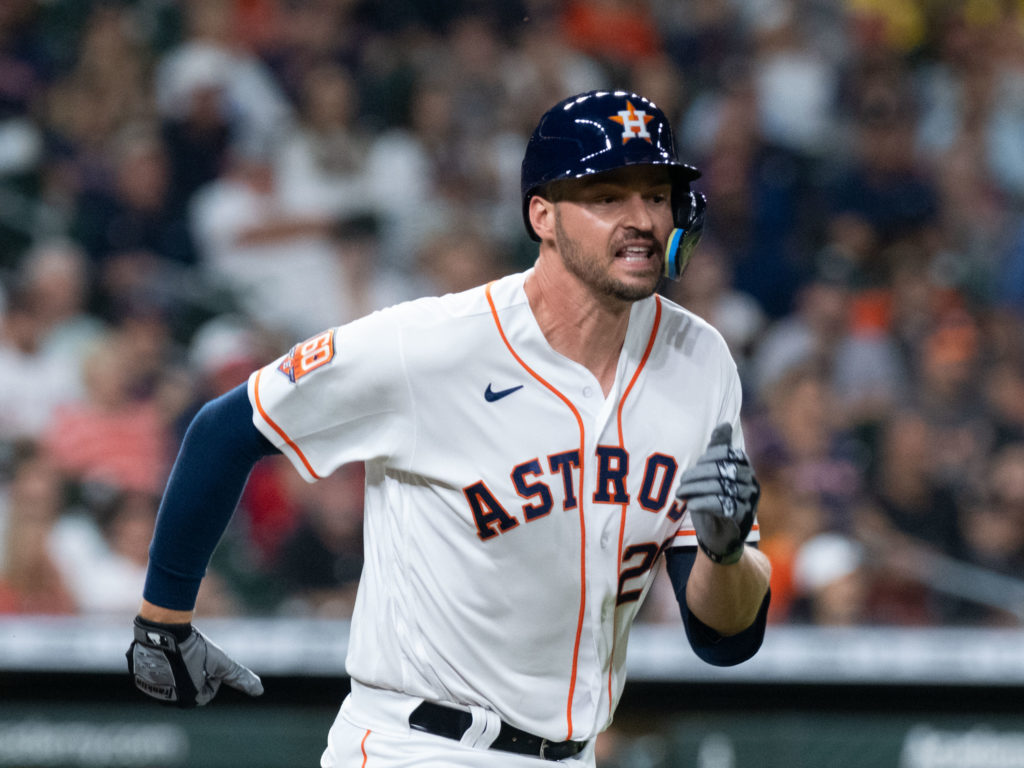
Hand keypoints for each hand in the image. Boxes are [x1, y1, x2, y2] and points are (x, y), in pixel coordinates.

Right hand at [127, 616, 263, 706]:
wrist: (164, 630)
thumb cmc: (194, 647)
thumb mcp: (220, 661)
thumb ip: (238, 676)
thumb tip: (259, 690)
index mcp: (186, 700)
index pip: (206, 693)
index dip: (211, 675)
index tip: (207, 661)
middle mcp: (165, 700)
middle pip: (188, 689)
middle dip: (194, 674)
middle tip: (193, 657)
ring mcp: (148, 688)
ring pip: (170, 680)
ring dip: (177, 669)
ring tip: (180, 653)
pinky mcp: (137, 674)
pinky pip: (153, 671)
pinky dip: (160, 663)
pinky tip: (165, 651)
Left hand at [675, 423, 758, 564]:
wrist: (719, 536)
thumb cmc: (715, 499)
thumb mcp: (714, 473)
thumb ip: (718, 449)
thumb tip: (725, 424)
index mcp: (745, 468)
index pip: (728, 453)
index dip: (707, 459)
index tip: (691, 468)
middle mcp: (751, 482)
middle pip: (724, 470)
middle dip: (698, 475)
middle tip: (681, 482)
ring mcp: (749, 500)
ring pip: (721, 487)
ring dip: (697, 489)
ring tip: (681, 493)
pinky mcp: (742, 517)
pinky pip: (723, 505)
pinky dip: (704, 503)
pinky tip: (691, 504)